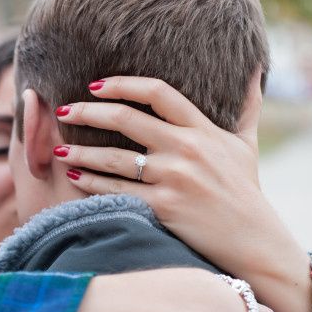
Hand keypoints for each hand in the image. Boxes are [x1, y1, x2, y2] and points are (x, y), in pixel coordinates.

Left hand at [53, 76, 311, 311]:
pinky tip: (74, 175)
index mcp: (202, 129)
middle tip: (63, 110)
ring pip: (114, 157)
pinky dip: (91, 182)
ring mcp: (173, 179)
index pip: (156, 92)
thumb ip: (248, 106)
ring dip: (81, 150)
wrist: (253, 241)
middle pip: (126, 118)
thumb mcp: (248, 145)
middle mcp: (185, 149)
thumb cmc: (246, 191)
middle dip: (88, 111)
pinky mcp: (163, 207)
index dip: (121, 84)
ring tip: (58, 147)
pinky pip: (117, 190)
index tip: (94, 84)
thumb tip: (253, 71)